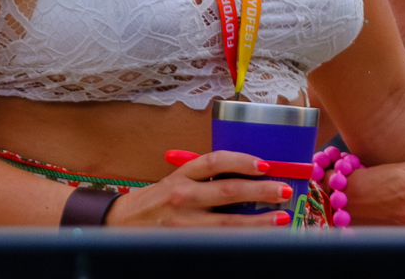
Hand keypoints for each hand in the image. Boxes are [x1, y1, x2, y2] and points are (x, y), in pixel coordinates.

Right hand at [104, 150, 294, 227]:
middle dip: (260, 191)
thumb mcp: (177, 180)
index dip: (242, 161)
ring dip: (258, 221)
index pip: (216, 161)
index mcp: (182, 174)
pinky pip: (218, 242)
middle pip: (228, 191)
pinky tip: (258, 239)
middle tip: (284, 190)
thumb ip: (206, 179)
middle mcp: (182, 196)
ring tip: (281, 217)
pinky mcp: (184, 243)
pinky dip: (240, 240)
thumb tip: (249, 178)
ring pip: (227, 223)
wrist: (120, 224)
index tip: (265, 164)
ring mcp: (183, 223)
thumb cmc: (156, 200)